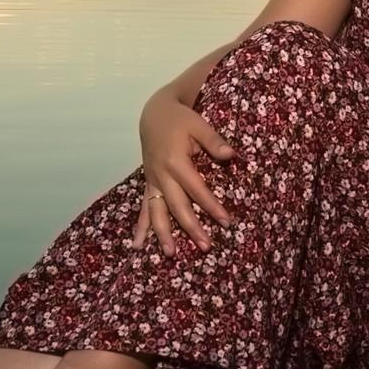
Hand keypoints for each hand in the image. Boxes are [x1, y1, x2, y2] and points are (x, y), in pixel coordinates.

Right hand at [132, 96, 235, 253]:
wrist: (154, 114)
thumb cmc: (180, 119)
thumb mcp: (198, 124)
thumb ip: (214, 140)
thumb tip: (230, 155)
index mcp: (175, 161)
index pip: (196, 190)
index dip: (212, 207)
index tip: (226, 222)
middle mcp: (161, 175)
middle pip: (177, 206)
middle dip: (191, 228)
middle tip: (206, 247)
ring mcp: (152, 181)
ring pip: (156, 212)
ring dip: (163, 234)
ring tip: (171, 253)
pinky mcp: (148, 184)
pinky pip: (143, 208)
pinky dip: (141, 227)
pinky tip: (138, 245)